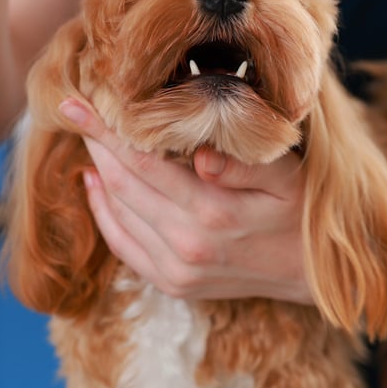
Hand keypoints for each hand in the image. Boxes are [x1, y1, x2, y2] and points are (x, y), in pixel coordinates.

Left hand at [59, 98, 313, 303]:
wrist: (312, 274)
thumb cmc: (300, 210)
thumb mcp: (287, 178)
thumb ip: (242, 164)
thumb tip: (199, 154)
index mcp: (212, 213)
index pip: (142, 161)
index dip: (105, 130)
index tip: (74, 104)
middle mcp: (187, 246)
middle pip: (121, 184)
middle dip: (95, 144)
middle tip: (75, 112)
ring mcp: (177, 271)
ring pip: (117, 212)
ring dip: (98, 172)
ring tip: (90, 139)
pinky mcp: (172, 284)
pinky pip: (123, 245)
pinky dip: (104, 212)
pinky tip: (96, 183)